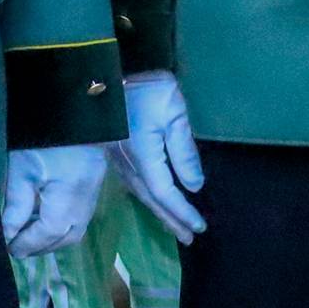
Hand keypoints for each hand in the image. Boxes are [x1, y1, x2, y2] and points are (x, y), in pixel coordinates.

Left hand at [2, 145, 104, 256]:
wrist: (71, 114)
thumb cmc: (41, 140)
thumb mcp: (21, 170)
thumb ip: (16, 204)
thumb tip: (8, 234)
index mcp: (69, 199)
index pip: (49, 234)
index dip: (28, 244)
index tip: (9, 249)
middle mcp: (86, 203)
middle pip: (65, 238)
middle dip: (41, 246)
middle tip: (17, 247)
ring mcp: (93, 197)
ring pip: (74, 231)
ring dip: (51, 238)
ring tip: (26, 235)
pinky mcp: (93, 189)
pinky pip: (78, 218)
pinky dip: (60, 226)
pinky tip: (41, 218)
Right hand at [108, 71, 206, 242]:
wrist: (108, 69)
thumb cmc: (146, 90)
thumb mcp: (174, 115)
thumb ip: (184, 152)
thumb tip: (194, 186)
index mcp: (143, 156)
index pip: (165, 193)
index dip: (182, 212)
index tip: (200, 226)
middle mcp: (127, 163)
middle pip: (151, 199)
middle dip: (170, 219)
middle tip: (188, 238)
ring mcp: (117, 158)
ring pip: (139, 193)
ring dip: (158, 211)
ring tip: (173, 226)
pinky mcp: (114, 152)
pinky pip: (132, 183)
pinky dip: (146, 197)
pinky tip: (151, 199)